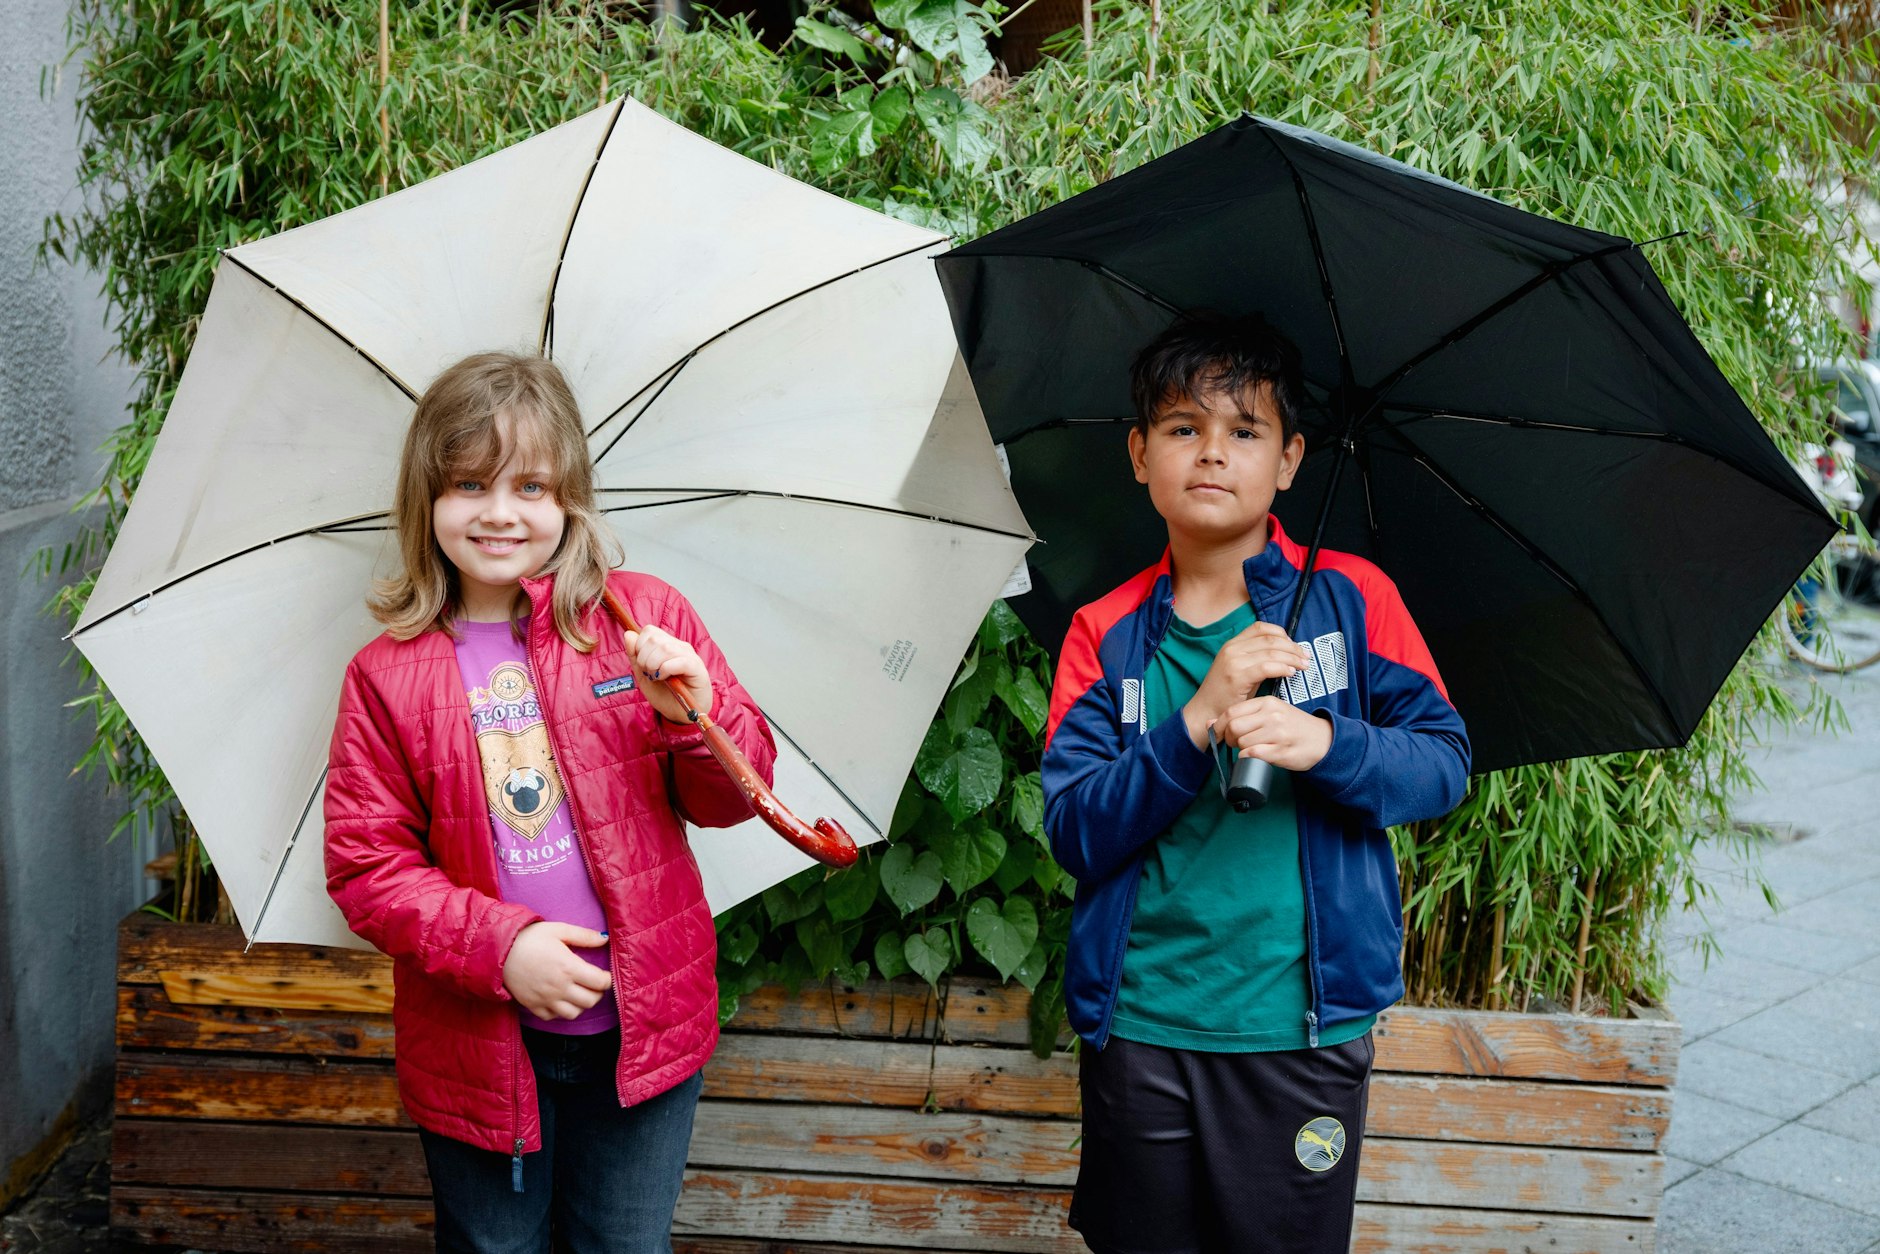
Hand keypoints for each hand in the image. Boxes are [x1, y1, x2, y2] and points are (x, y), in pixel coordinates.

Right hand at [502, 922, 612, 1020]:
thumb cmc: (530, 938)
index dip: (607, 979)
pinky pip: (552, 1017)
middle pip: (590, 1001)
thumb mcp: (558, 930)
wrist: (498, 951)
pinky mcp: (533, 1006)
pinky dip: (559, 1012)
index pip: (600, 983)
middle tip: (593, 984)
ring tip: (578, 993)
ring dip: (580, 1005)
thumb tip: (605, 939)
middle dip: (597, 993)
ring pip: (574, 1014)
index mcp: (569, 967)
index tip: (603, 974)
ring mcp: (546, 1000)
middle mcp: (560, 987)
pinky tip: (559, 999)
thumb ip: (583, 936)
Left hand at [623, 624, 712, 723]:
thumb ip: (634, 656)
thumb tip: (629, 634)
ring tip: (656, 677)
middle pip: (654, 638)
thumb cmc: (665, 694)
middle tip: (648, 673)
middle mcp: (679, 646)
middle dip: (644, 658)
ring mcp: (689, 655)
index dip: (639, 646)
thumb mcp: (643, 675)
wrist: (681, 714)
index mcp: (667, 645)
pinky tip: (665, 679)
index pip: (649, 631)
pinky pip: (679, 661)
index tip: (641, 664)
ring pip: (665, 648)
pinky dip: (666, 670)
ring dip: (654, 665)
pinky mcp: (696, 668)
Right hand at [1182, 622, 1312, 748]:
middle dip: (1293, 647)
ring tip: (1303, 666)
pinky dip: (1282, 667)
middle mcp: (1232, 649)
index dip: (1281, 633)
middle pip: (1270, 639)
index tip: (1294, 645)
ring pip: (1271, 652)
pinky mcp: (1237, 676)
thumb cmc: (1226, 694)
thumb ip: (1257, 658)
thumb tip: (1283, 652)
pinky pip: (1266, 667)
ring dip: (1292, 658)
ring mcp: (1233, 661)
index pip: (1261, 628)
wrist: (1205, 711)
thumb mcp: (1239, 670)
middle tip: (1306, 657)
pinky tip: (1290, 673)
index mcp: (1232, 644)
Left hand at [1214, 695, 1333, 770]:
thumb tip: (1211, 722)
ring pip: (1242, 742)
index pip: (1232, 711)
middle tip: (1235, 743)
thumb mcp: (1272, 712)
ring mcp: (1278, 733)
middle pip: (1234, 727)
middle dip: (1229, 738)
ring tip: (1251, 749)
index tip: (1218, 733)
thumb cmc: (1293, 727)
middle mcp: (1272, 715)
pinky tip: (1255, 756)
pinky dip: (1248, 758)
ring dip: (1241, 749)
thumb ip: (1246, 714)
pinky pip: (1253, 755)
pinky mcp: (1281, 751)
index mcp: (1268, 702)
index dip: (1220, 725)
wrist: (1324, 740)